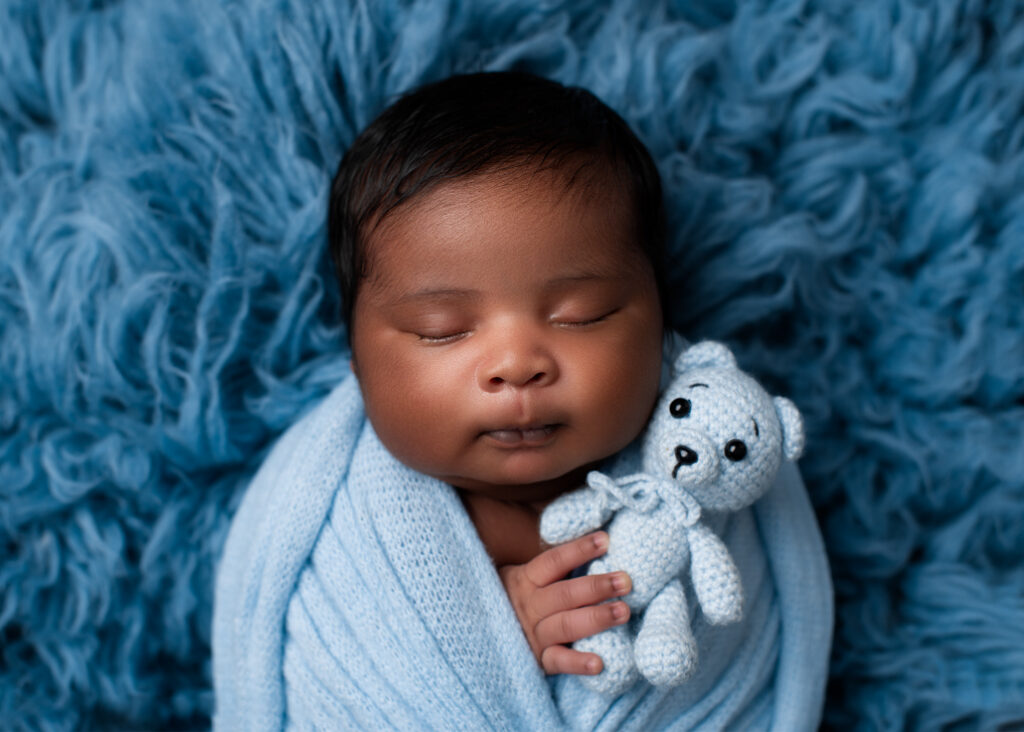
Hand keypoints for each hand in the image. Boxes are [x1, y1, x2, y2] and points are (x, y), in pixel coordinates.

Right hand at [499, 531, 631, 674]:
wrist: (481, 634)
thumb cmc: (516, 598)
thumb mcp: (525, 576)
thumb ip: (554, 564)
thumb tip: (595, 535)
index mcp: (525, 579)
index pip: (554, 561)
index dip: (579, 550)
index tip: (605, 540)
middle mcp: (529, 606)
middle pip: (564, 594)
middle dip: (596, 586)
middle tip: (625, 580)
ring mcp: (533, 634)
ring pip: (565, 625)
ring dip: (595, 619)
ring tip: (624, 612)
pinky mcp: (538, 660)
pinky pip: (558, 661)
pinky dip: (577, 663)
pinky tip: (599, 663)